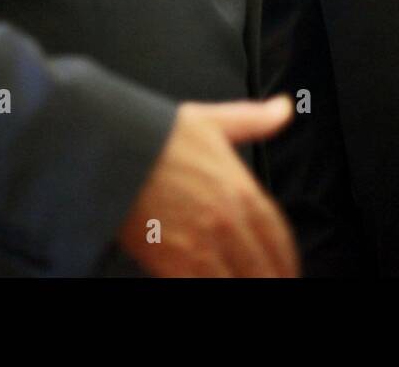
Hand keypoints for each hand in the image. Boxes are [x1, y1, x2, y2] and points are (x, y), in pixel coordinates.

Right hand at [116, 95, 299, 276]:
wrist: (110, 150)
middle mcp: (227, 222)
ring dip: (250, 286)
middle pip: (262, 266)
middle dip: (272, 278)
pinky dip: (214, 288)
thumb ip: (253, 120)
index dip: (286, 258)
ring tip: (254, 290)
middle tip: (278, 284)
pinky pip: (206, 286)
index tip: (288, 268)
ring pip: (239, 281)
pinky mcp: (173, 265)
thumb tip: (284, 109)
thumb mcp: (211, 121)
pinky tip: (215, 288)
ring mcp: (202, 247)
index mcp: (240, 189)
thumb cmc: (153, 135)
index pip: (278, 235)